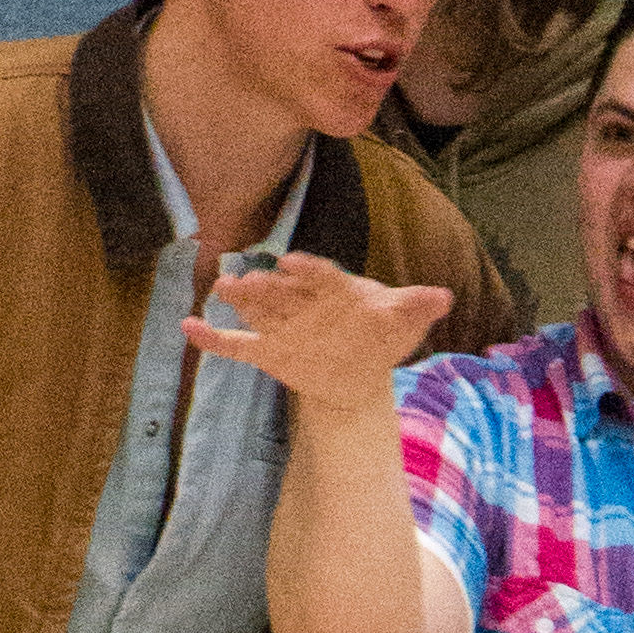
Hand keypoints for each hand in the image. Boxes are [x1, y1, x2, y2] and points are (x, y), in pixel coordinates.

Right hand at [181, 252, 452, 412]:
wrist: (361, 369)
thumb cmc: (381, 335)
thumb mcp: (403, 321)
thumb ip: (417, 307)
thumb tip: (444, 296)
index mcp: (335, 288)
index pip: (322, 276)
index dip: (308, 270)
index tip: (294, 263)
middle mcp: (303, 302)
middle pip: (283, 291)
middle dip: (266, 285)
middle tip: (246, 277)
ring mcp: (283, 326)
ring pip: (258, 310)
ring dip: (239, 300)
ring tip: (220, 290)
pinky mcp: (268, 351)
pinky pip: (238, 344)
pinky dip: (214, 339)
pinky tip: (188, 327)